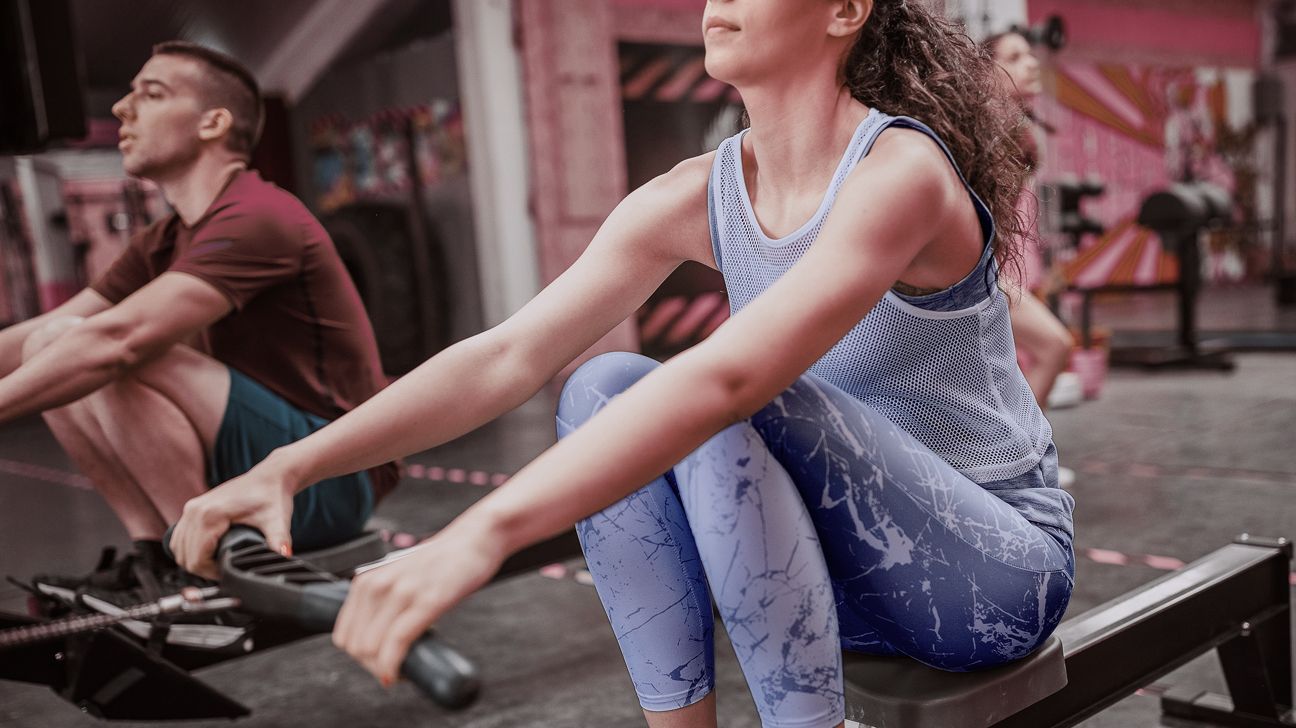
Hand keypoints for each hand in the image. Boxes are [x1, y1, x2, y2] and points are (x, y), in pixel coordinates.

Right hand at [170, 459, 296, 579]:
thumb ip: (278, 540)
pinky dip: (189, 549)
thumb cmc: (272, 495)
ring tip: (216, 564)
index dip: (211, 573)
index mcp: (210, 515)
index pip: (197, 559)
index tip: (227, 573)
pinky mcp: (193, 508)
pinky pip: (180, 537)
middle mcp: (195, 510)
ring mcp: (191, 508)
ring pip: (178, 548)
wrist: (270, 477)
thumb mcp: (276, 520)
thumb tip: (283, 556)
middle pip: (185, 556)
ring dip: (194, 560)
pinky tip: (207, 553)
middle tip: (224, 571)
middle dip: (203, 569)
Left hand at [333, 515, 505, 685]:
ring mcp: (401, 592)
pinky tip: (403, 673)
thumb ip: (381, 601)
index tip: (381, 660)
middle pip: (356, 647)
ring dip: (384, 669)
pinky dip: (395, 665)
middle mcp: (377, 585)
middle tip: (395, 668)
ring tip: (404, 669)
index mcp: (366, 581)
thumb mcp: (397, 578)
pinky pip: (397, 643)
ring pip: (371, 649)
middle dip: (373, 666)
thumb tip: (373, 640)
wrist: (474, 540)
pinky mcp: (427, 601)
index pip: (344, 636)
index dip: (360, 657)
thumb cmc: (440, 563)